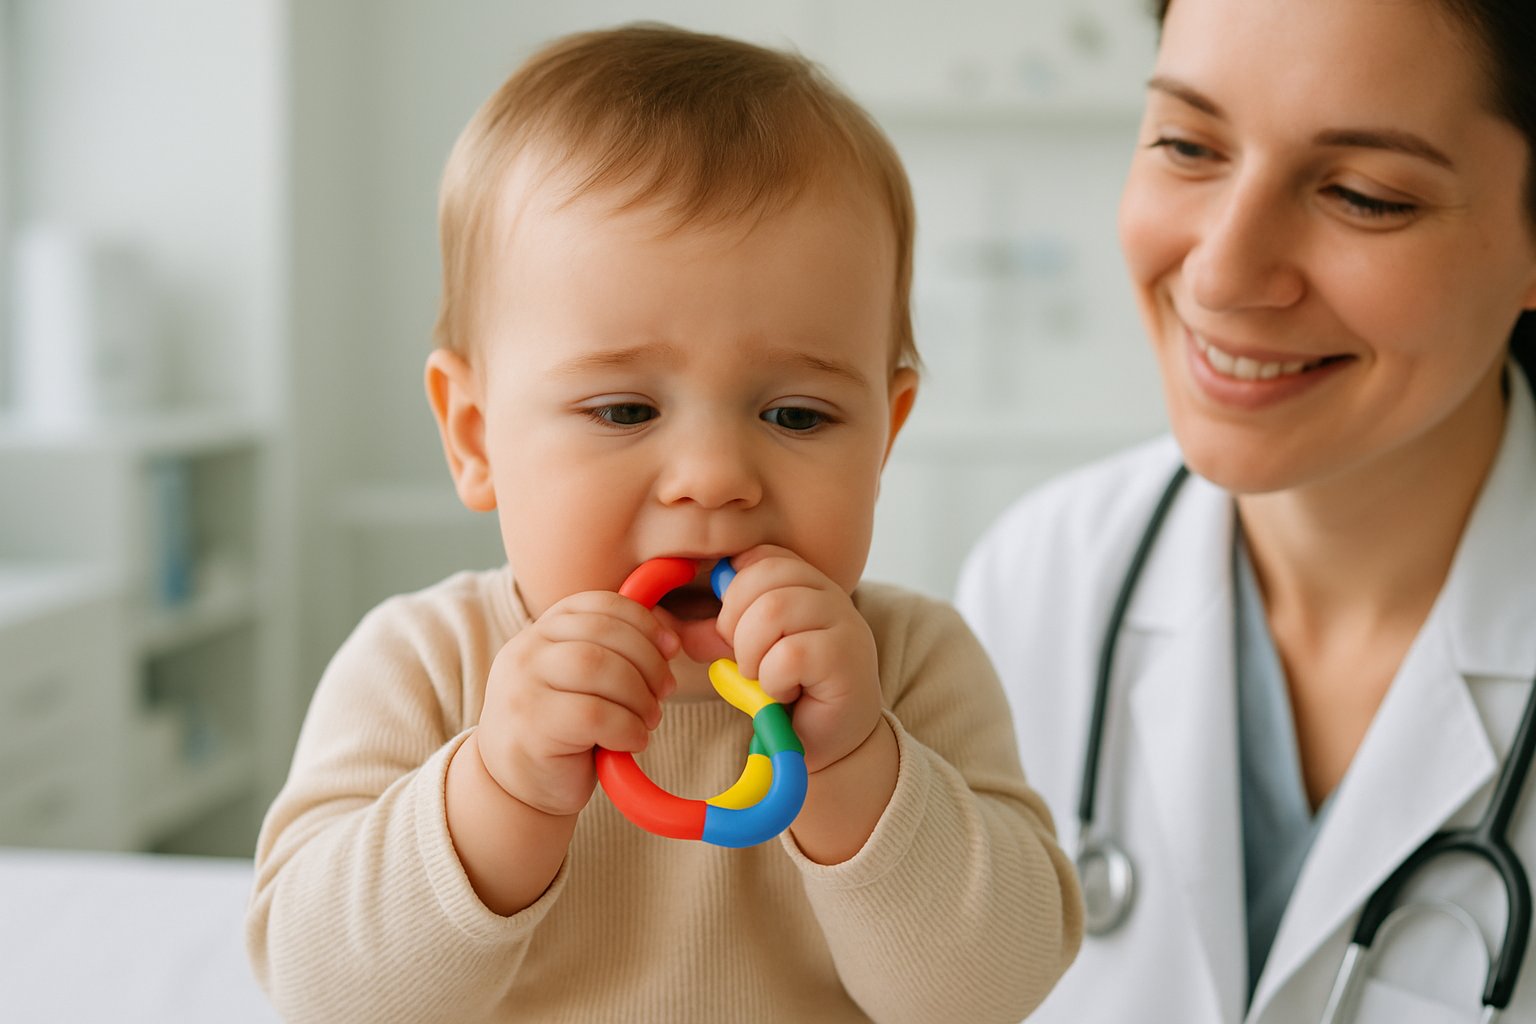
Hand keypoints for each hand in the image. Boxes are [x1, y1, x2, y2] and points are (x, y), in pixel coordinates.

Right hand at [474, 591, 679, 816]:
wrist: (516, 788)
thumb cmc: (563, 733)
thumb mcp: (582, 682)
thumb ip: (612, 654)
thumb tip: (667, 641)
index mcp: (542, 631)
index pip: (598, 604)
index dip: (642, 620)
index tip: (670, 647)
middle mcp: (526, 651)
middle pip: (603, 633)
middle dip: (648, 661)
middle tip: (663, 691)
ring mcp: (523, 686)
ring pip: (598, 667)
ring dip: (639, 695)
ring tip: (648, 719)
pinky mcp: (532, 725)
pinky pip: (595, 714)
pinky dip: (627, 727)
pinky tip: (632, 740)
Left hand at [715, 545, 881, 772]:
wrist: (829, 741)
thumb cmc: (789, 692)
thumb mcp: (744, 654)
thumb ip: (714, 633)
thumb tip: (665, 620)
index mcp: (806, 582)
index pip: (760, 556)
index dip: (733, 591)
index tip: (732, 631)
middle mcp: (830, 593)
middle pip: (763, 576)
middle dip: (734, 624)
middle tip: (745, 661)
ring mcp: (844, 622)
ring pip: (774, 611)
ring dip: (751, 654)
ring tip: (763, 677)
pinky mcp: (846, 658)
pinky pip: (790, 655)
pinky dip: (773, 680)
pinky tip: (785, 694)